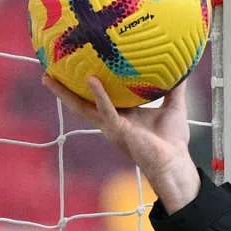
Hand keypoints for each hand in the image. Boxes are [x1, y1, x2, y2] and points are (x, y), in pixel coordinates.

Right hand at [41, 72, 198, 211]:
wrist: (175, 162)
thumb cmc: (172, 140)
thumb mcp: (173, 107)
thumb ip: (175, 88)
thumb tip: (182, 67)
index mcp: (121, 114)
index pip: (96, 97)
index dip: (83, 85)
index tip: (72, 68)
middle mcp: (111, 120)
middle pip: (80, 102)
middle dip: (62, 89)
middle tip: (47, 72)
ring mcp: (111, 126)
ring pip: (82, 107)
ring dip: (65, 93)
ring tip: (50, 77)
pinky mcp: (118, 130)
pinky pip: (105, 110)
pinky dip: (99, 95)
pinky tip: (91, 79)